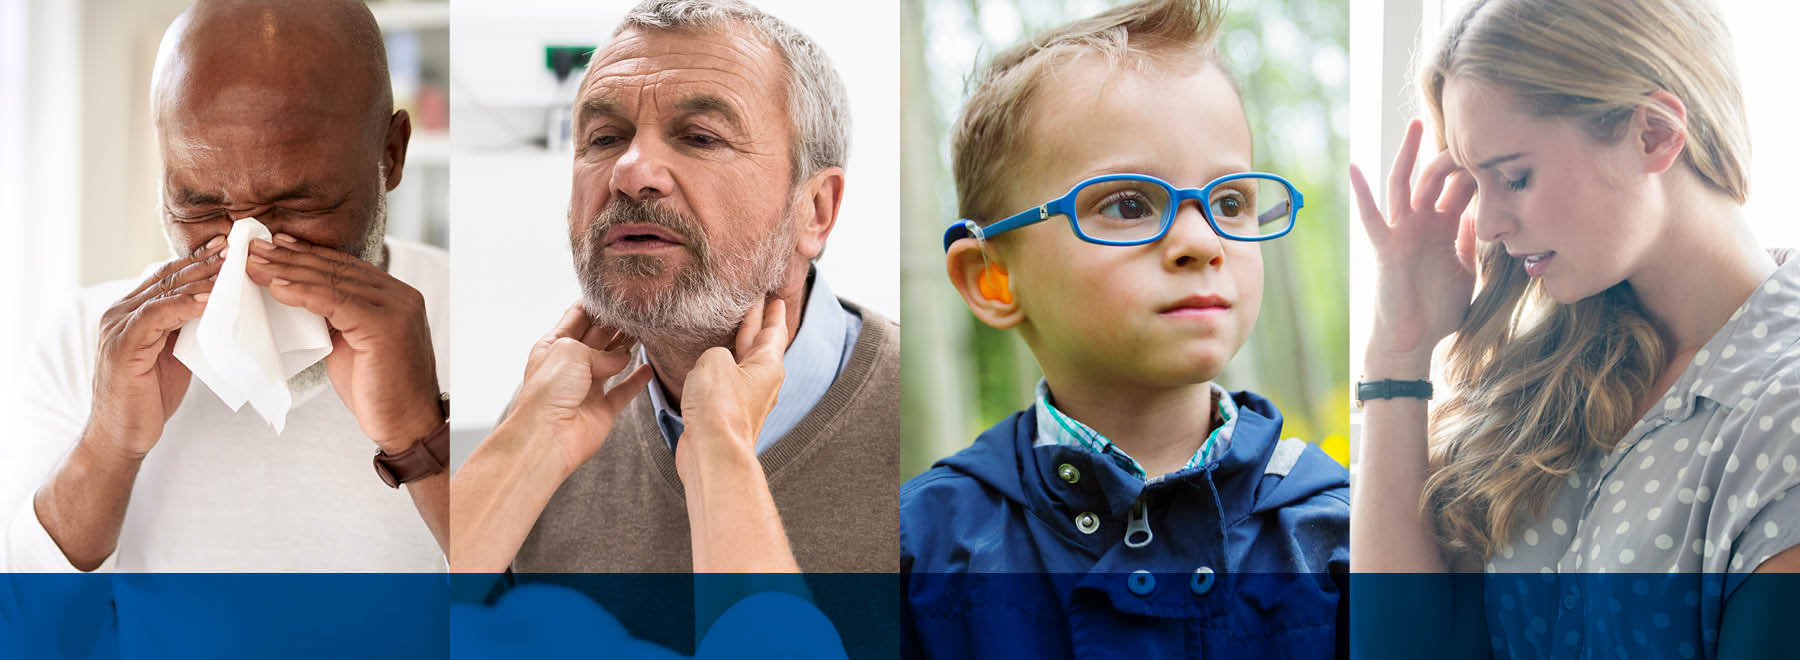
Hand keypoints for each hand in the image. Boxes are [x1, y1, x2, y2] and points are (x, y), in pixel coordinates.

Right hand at [87, 236, 226, 457]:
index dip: (198, 260)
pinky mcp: (122, 346)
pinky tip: (209, 301)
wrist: (123, 435)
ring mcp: (118, 328)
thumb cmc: (150, 396)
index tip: (228, 247)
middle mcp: (120, 313)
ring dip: (200, 279)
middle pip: (168, 278)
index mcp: (132, 311)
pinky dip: (183, 306)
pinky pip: (156, 316)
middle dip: (204, 262)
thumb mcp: (175, 353)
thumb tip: (219, 307)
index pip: (168, 276)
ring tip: (230, 269)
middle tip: (235, 249)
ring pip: (164, 293)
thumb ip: (186, 328)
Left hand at [244, 234, 438, 451]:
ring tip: (254, 264)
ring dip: (288, 270)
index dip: (307, 254)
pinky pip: (334, 301)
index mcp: (395, 297)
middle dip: (291, 257)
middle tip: (253, 247)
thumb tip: (298, 299)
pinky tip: (276, 287)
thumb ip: (336, 318)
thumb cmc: (378, 391)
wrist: (407, 426)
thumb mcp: (353, 345)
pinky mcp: (385, 326)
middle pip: (337, 268)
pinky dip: (302, 293)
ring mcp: (396, 309)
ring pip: (333, 281)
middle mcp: (400, 296)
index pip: (345, 267)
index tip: (274, 245)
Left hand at [508, 303, 652, 475]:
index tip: (618, 293)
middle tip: (638, 310)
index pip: (577, 317)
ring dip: (627, 347)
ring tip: (646, 331)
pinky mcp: (601, 410)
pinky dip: (636, 380)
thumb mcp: (571, 351)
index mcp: (554, 347)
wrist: (548, 437)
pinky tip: (647, 369)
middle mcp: (570, 366)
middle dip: (616, 323)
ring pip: (612, 362)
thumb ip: (601, 350)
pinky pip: (623, 391)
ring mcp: (586, 388)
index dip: (596, 305)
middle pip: (598, 337)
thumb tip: (621, 358)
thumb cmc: (548, 394)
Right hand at [675, 298, 787, 474]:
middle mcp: (763, 382)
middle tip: (753, 303)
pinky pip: (729, 381)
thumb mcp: (714, 361)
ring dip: (738, 344)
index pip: (774, 331)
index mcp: (768, 365)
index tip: (776, 298)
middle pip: (760, 345)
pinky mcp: (729, 413)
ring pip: (744, 363)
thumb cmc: (718, 407)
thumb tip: (714, 361)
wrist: (713, 451)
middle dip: (757, 323)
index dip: (773, 312)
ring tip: (729, 328)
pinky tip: (711, 363)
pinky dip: (723, 366)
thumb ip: (715, 351)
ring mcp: (747, 399)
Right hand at [1350, 120, 1479, 368]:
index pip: (1461, 188)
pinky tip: (1354, 168)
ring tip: (1416, 125)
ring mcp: (1401, 232)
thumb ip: (1470, 242)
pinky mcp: (1385, 247)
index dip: (1477, 169)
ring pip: (1405, 184)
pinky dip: (1361, 192)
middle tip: (1468, 129)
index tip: (1497, 148)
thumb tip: (1482, 216)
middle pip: (1435, 178)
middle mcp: (1421, 224)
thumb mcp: (1465, 269)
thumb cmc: (1438, 310)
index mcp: (1443, 229)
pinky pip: (1371, 216)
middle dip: (1450, 155)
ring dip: (1408, 155)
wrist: (1414, 340)